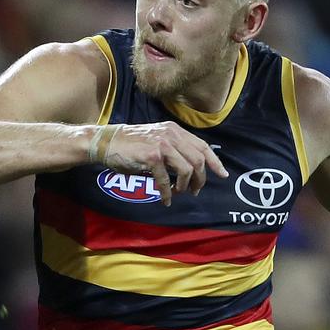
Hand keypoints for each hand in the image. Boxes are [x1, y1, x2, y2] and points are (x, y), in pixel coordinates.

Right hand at [92, 122, 228, 205]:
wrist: (106, 142)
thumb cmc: (130, 145)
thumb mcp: (157, 140)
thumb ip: (174, 149)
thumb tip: (191, 169)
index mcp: (175, 130)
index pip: (203, 146)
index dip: (215, 162)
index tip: (223, 175)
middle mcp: (172, 135)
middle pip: (199, 160)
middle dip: (200, 179)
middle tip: (194, 191)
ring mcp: (162, 145)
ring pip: (187, 170)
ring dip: (185, 186)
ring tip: (178, 192)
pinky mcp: (152, 156)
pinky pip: (166, 180)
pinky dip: (167, 193)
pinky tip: (166, 199)